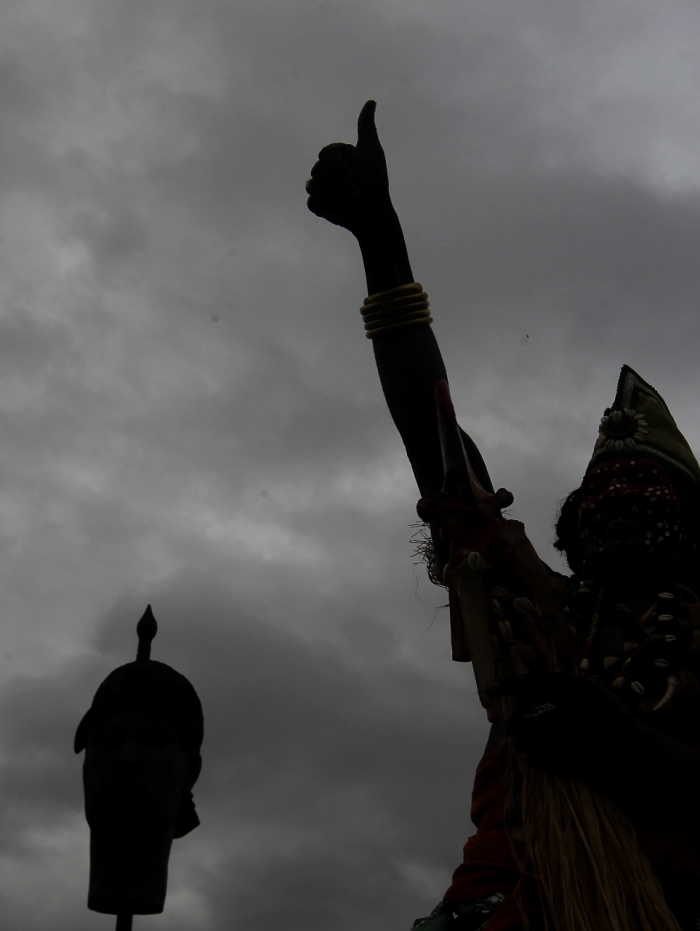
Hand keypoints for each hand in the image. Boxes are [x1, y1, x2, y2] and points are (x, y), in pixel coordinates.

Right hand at [306, 100, 391, 235]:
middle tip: (355, 194)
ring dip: (335, 198)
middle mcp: (326, 169)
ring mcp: (320, 186)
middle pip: (317, 171)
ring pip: (313, 187)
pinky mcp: (317, 203)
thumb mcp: (371, 152)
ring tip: (350, 203)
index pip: (324, 155)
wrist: (373, 212)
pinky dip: (329, 209)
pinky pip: (312, 203)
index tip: (353, 179)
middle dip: (338, 187)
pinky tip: (341, 210)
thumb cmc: (374, 182)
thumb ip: (366, 128)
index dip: (338, 169)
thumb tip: (371, 102)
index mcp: (337, 155)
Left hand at [492, 674, 643, 788]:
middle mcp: (588, 706)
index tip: (489, 688)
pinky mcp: (593, 759)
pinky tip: (533, 761)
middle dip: (520, 720)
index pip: (541, 681)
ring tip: (519, 747)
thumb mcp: (594, 700)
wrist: (650, 759)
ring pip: (542, 737)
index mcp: (587, 687)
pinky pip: (553, 759)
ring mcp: (591, 734)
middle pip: (539, 712)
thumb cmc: (616, 727)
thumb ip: (565, 697)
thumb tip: (527, 698)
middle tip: (509, 727)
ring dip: (527, 742)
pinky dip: (541, 760)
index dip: (513, 684)